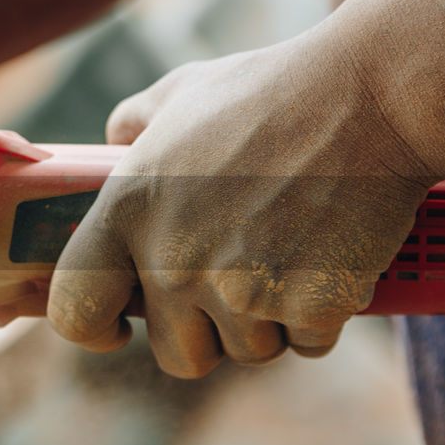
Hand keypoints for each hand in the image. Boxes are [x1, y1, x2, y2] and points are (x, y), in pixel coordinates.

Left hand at [47, 36, 433, 376]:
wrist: (369, 97)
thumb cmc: (271, 92)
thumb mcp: (179, 93)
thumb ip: (132, 126)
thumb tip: (114, 144)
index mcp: (128, 212)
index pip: (74, 309)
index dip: (92, 329)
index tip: (117, 327)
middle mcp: (173, 262)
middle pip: (177, 353)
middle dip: (206, 329)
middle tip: (237, 276)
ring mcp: (241, 291)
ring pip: (247, 350)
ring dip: (268, 319)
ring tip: (289, 249)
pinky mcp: (309, 307)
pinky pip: (308, 342)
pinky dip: (323, 312)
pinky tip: (329, 254)